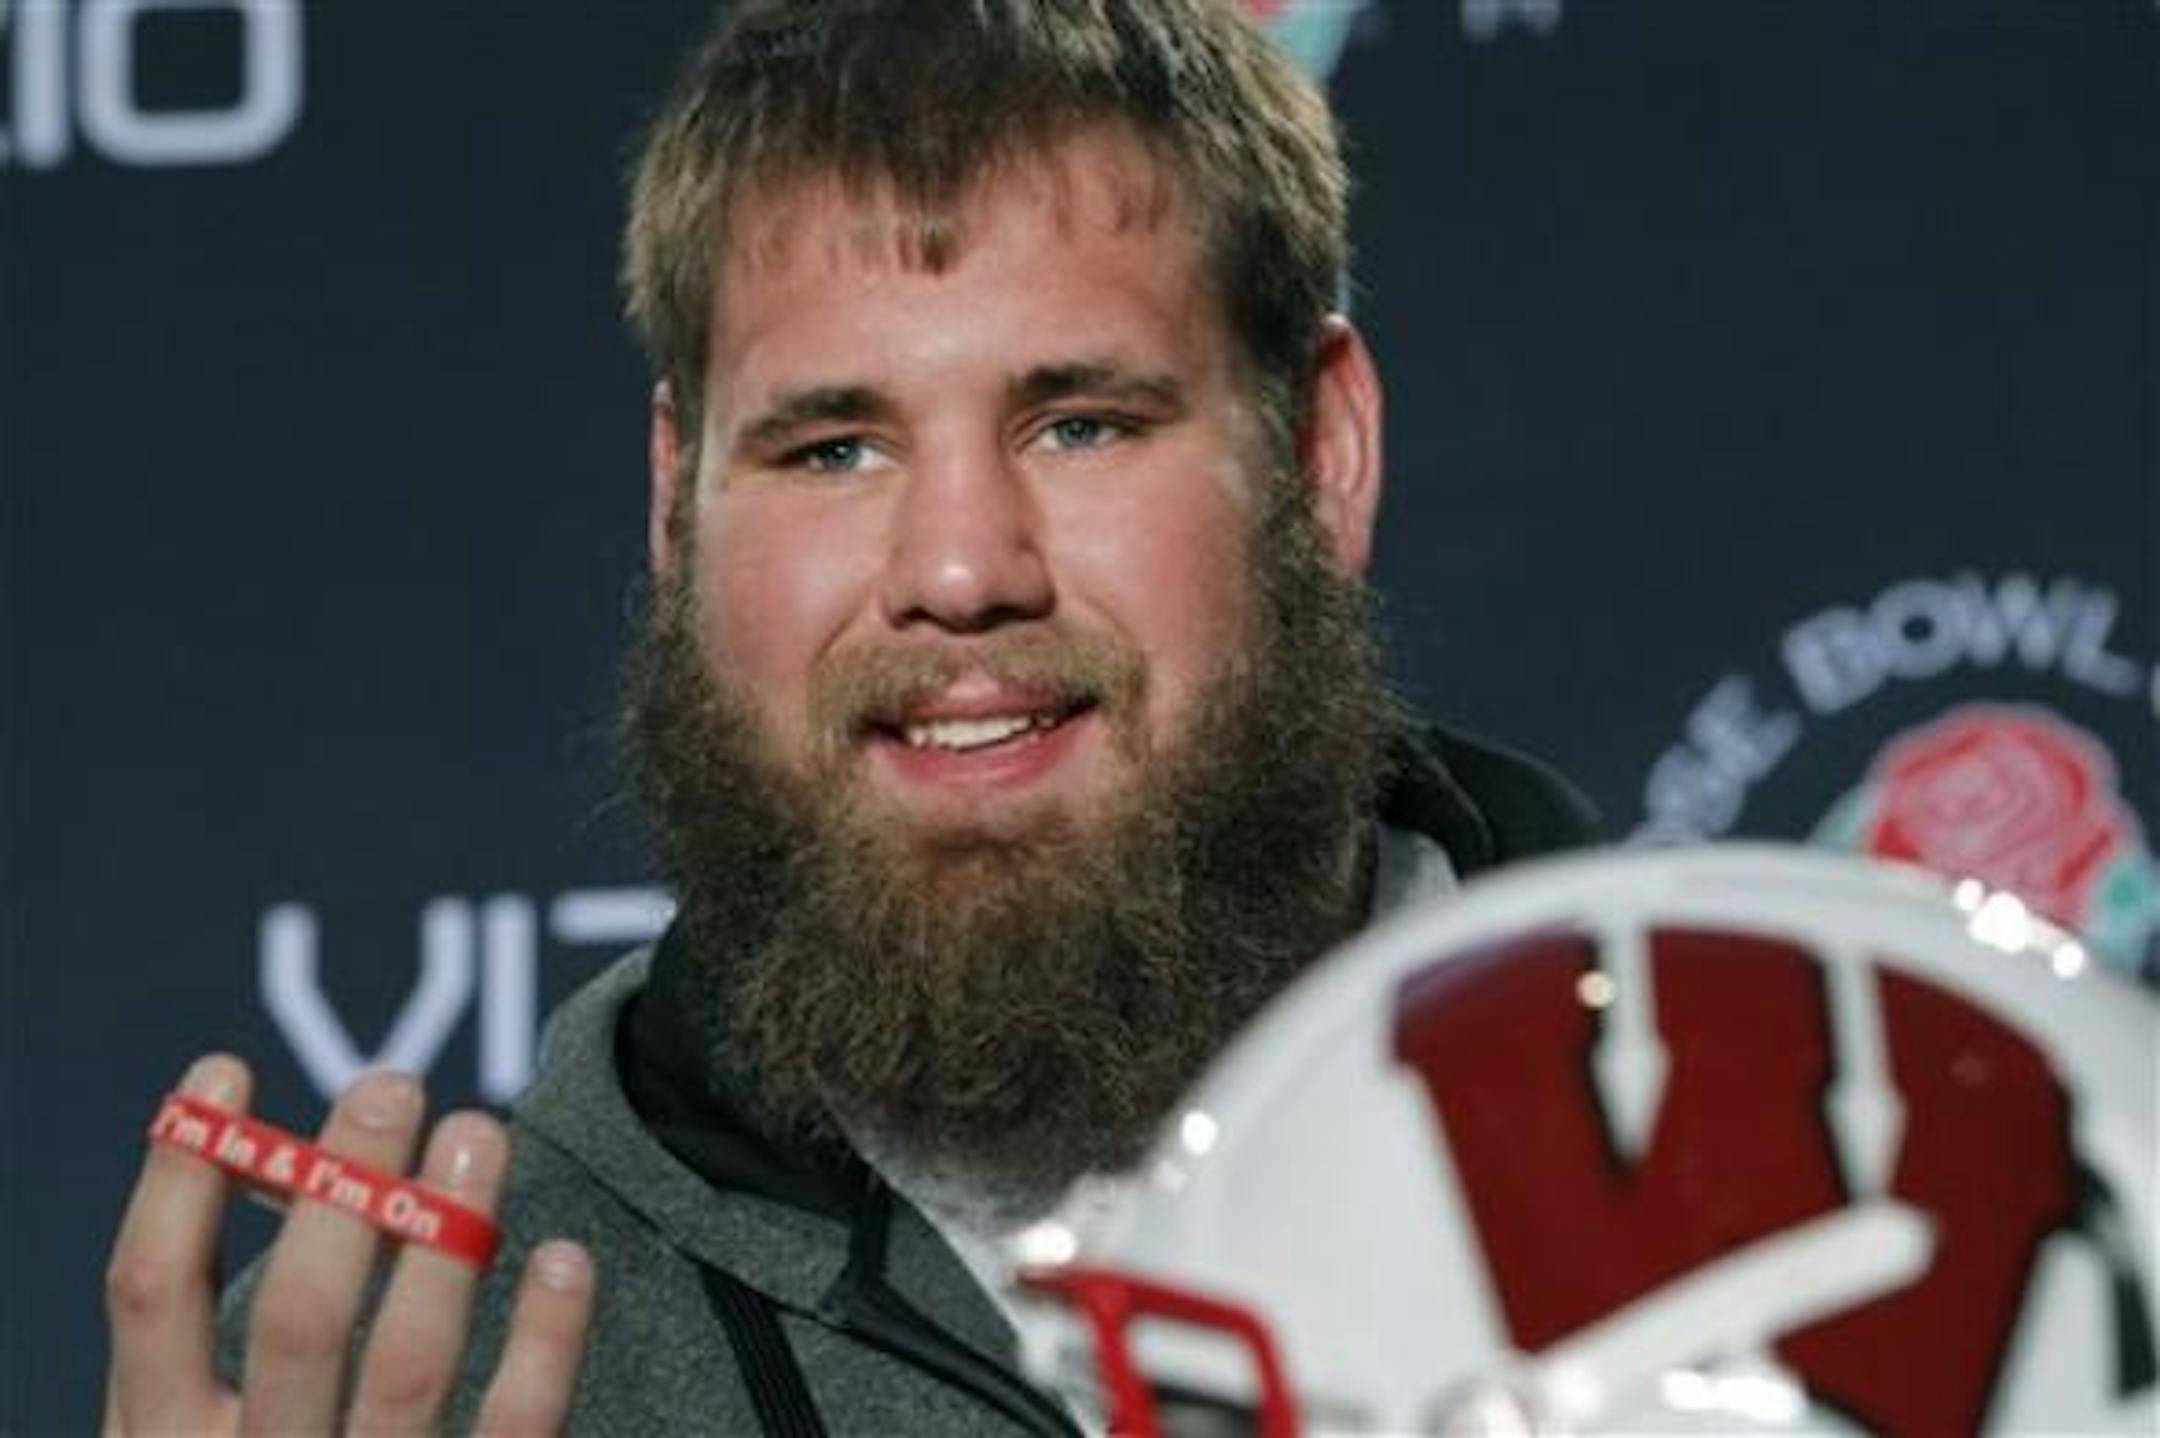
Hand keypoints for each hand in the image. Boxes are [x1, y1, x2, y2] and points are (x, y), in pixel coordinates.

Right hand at [105, 1054, 594, 1433]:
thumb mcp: (202, 1437)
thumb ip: (222, 1345)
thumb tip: (289, 1171)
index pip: (148, 1296)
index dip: (180, 1175)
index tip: (225, 1073)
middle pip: (295, 1319)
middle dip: (343, 1190)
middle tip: (391, 1083)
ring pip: (405, 1368)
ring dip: (448, 1240)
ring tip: (482, 1132)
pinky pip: (512, 1434)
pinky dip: (546, 1344)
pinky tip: (569, 1257)